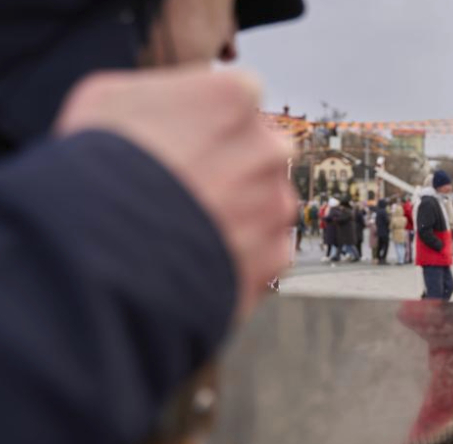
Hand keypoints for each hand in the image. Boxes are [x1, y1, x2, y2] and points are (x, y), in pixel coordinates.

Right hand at [56, 67, 297, 318]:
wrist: (98, 251)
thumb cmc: (93, 166)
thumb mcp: (108, 99)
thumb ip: (160, 94)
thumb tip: (174, 105)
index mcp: (234, 97)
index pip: (238, 100)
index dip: (207, 122)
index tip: (184, 142)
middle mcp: (269, 147)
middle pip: (259, 151)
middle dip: (231, 166)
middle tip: (186, 188)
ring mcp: (275, 203)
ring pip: (265, 202)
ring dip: (238, 212)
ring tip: (186, 229)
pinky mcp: (273, 253)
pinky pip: (262, 249)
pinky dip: (237, 255)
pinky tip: (197, 257)